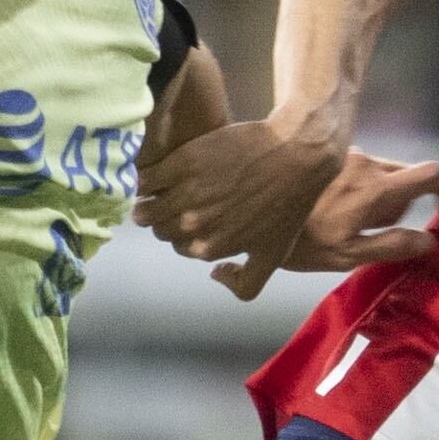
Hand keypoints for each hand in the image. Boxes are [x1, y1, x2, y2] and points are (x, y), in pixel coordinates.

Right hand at [138, 114, 348, 288]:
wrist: (294, 156)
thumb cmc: (288, 206)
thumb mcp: (272, 256)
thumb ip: (245, 283)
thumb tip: (215, 274)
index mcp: (208, 248)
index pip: (179, 247)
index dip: (184, 235)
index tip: (191, 221)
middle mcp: (192, 225)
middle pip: (161, 228)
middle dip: (165, 220)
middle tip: (175, 204)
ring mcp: (184, 193)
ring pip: (147, 207)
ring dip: (147, 203)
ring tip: (157, 192)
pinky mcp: (180, 163)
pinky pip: (146, 179)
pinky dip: (144, 180)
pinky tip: (153, 175)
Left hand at [211, 148, 438, 299]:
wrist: (247, 208)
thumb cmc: (298, 239)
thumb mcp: (347, 255)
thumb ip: (393, 247)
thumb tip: (431, 243)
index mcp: (375, 188)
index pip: (432, 174)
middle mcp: (365, 163)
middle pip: (406, 179)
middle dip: (400, 207)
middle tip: (369, 233)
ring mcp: (345, 155)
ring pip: (381, 176)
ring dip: (375, 200)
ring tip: (337, 225)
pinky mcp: (328, 155)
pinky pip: (358, 171)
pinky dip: (356, 191)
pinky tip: (325, 211)